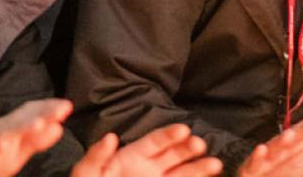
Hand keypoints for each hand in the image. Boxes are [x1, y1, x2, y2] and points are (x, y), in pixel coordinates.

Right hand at [0, 99, 70, 176]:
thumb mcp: (14, 153)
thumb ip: (35, 141)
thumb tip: (59, 127)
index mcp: (9, 132)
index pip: (30, 115)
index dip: (48, 109)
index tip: (67, 106)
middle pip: (19, 121)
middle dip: (40, 114)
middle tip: (60, 110)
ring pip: (1, 135)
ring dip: (19, 128)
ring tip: (38, 124)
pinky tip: (2, 146)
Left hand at [71, 125, 222, 176]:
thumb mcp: (86, 174)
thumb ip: (95, 157)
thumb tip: (111, 137)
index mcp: (133, 157)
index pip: (156, 141)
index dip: (170, 135)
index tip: (184, 130)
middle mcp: (150, 169)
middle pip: (175, 155)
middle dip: (189, 148)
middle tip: (200, 144)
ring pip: (184, 174)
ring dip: (200, 168)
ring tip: (216, 164)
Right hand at [237, 111, 302, 176]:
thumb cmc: (277, 170)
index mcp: (294, 146)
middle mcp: (279, 149)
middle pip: (293, 138)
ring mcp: (263, 160)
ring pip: (274, 149)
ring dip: (281, 141)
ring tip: (291, 135)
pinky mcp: (249, 170)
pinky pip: (252, 164)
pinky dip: (256, 157)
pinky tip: (261, 150)